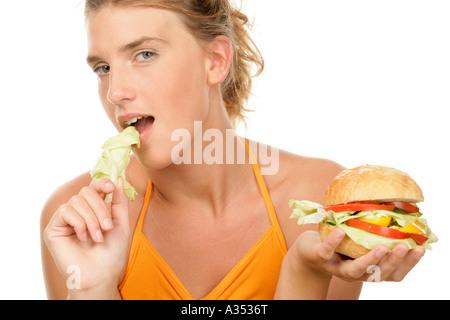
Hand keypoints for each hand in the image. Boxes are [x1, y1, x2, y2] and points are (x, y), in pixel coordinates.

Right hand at [43, 177, 131, 294]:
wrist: (101, 275)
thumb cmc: (112, 253)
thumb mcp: (121, 223)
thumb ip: (119, 201)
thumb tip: (119, 178)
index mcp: (94, 209)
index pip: (94, 186)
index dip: (101, 182)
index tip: (111, 186)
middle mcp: (78, 211)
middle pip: (86, 191)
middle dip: (100, 208)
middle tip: (107, 227)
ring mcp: (65, 219)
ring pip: (77, 200)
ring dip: (92, 219)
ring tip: (98, 238)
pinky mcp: (53, 228)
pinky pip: (66, 211)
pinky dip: (79, 223)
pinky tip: (82, 238)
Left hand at [294, 228, 424, 281]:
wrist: (308, 250)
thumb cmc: (340, 243)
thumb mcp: (360, 240)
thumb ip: (376, 233)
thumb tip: (400, 210)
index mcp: (368, 269)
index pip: (393, 274)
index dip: (408, 264)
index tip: (420, 250)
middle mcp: (355, 273)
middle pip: (378, 275)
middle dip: (393, 262)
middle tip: (405, 247)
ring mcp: (337, 267)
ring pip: (355, 270)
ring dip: (370, 260)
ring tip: (382, 247)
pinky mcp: (320, 257)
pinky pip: (327, 252)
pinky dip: (333, 242)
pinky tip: (340, 231)